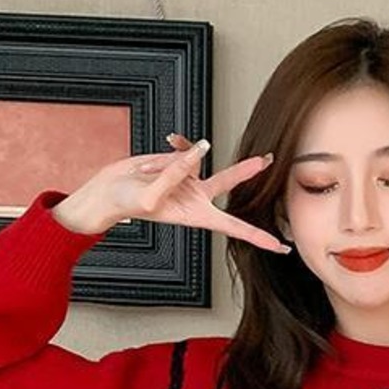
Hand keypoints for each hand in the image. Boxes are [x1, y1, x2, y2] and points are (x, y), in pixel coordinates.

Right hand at [62, 134, 291, 252]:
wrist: (107, 190)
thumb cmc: (124, 204)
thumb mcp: (150, 195)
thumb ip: (175, 172)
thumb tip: (199, 150)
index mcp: (195, 215)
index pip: (233, 227)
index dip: (258, 237)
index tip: (281, 246)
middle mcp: (196, 198)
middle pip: (229, 184)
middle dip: (247, 171)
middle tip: (268, 160)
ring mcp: (188, 178)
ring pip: (201, 158)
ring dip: (186, 152)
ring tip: (152, 167)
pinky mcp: (177, 161)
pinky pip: (183, 146)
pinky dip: (174, 142)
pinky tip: (162, 141)